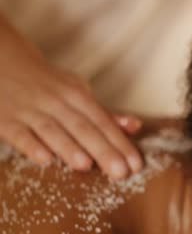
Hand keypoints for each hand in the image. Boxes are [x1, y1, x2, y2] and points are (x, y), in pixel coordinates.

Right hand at [0, 21, 142, 177]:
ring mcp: (30, 110)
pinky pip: (19, 133)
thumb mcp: (78, 92)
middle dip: (103, 151)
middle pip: (83, 128)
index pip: (103, 122)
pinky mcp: (6, 120)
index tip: (136, 165)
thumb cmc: (51, 85)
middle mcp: (57, 102)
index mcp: (77, 95)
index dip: (120, 144)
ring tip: (86, 166)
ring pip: (52, 130)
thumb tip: (135, 126)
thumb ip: (105, 113)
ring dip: (69, 147)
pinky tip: (44, 159)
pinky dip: (31, 145)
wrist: (3, 60)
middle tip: (120, 173)